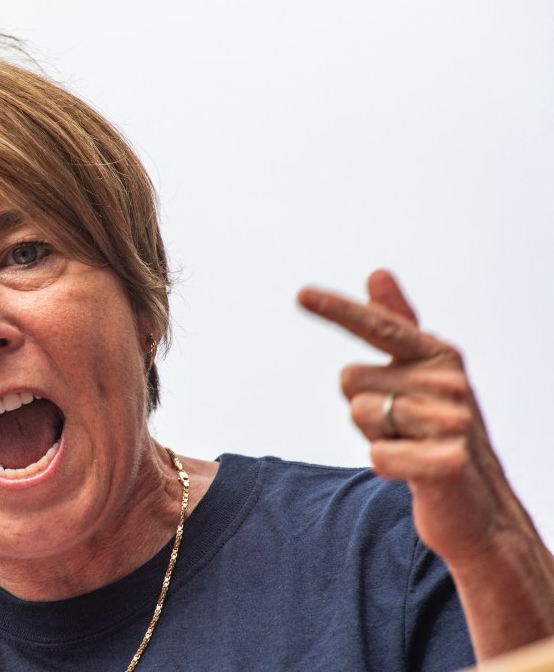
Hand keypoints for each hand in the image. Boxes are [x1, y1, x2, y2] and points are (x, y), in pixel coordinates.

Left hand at [297, 269, 524, 562]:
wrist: (479, 507)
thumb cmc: (438, 434)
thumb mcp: (419, 376)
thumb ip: (397, 324)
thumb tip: (378, 273)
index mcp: (438, 354)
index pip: (379, 325)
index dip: (338, 309)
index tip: (300, 294)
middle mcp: (448, 381)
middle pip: (350, 378)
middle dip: (364, 408)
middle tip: (402, 429)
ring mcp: (453, 421)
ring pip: (360, 415)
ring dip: (376, 438)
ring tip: (411, 448)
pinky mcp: (447, 462)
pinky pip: (376, 456)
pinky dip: (385, 467)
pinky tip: (413, 472)